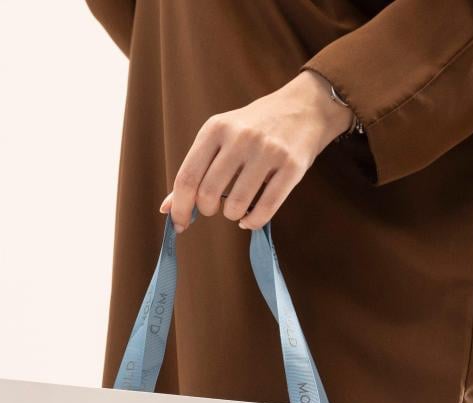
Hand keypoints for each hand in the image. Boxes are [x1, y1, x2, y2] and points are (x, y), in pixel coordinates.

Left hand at [160, 70, 353, 232]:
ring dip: (233, 216)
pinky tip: (250, 218)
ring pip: (237, 205)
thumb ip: (195, 169)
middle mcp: (240, 138)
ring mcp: (268, 152)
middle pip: (209, 194)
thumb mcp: (220, 137)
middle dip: (208, 210)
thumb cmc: (255, 127)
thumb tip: (168, 209)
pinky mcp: (291, 167)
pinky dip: (253, 222)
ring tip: (237, 209)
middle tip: (215, 207)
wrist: (304, 108)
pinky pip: (265, 209)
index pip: (188, 177)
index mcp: (216, 128)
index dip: (180, 207)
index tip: (180, 223)